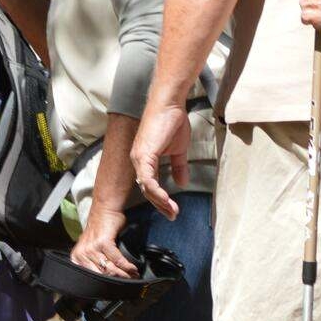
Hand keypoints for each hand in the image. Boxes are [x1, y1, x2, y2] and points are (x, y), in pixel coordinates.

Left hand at [71, 203, 138, 278]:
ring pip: (110, 268)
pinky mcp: (103, 243)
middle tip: (128, 282)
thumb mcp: (91, 247)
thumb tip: (107, 276)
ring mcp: (91, 248)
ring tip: (133, 276)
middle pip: (101, 274)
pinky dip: (126, 266)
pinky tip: (132, 268)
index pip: (90, 277)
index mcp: (77, 257)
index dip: (104, 284)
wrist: (104, 210)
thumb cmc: (100, 228)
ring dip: (124, 274)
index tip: (114, 288)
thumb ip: (95, 260)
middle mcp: (82, 253)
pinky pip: (117, 259)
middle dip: (116, 280)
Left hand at [129, 103, 189, 219]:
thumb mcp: (178, 150)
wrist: (169, 106)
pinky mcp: (143, 154)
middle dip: (161, 205)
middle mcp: (138, 161)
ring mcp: (139, 158)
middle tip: (172, 215)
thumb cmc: (172, 123)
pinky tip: (166, 199)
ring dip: (159, 201)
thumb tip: (182, 183)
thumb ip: (178, 167)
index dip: (161, 199)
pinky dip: (156, 190)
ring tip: (172, 210)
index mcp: (145, 161)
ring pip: (146, 187)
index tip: (172, 210)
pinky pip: (147, 178)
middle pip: (147, 190)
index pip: (150, 186)